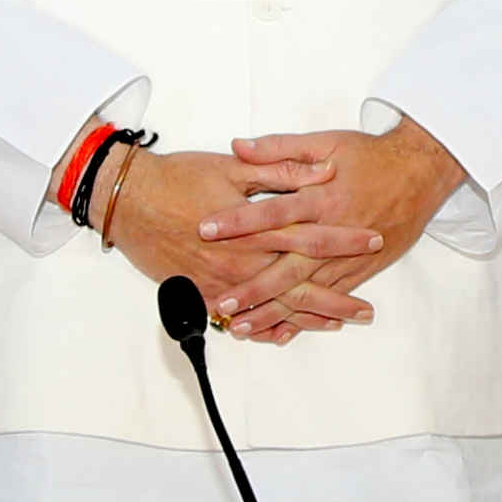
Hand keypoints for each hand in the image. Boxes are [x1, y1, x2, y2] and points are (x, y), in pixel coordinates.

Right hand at [102, 142, 372, 340]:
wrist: (128, 199)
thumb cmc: (177, 177)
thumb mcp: (232, 167)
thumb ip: (280, 170)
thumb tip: (322, 170)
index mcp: (255, 227)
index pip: (311, 236)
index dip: (344, 241)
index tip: (373, 243)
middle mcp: (242, 260)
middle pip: (298, 285)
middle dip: (335, 298)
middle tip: (365, 310)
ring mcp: (222, 282)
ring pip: (272, 307)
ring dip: (305, 318)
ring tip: (335, 323)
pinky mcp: (202, 291)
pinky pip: (238, 318)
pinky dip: (263, 328)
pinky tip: (283, 335)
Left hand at [203, 119, 466, 340]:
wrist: (421, 170)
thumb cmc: (371, 155)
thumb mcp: (325, 142)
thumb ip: (279, 148)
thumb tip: (238, 145)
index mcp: (321, 197)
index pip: (272, 211)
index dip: (239, 221)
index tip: (206, 230)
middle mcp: (333, 230)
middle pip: (288, 264)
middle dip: (254, 286)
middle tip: (222, 301)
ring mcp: (348, 255)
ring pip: (306, 290)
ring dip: (274, 310)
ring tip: (242, 327)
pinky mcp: (362, 269)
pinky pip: (330, 298)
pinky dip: (307, 318)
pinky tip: (282, 332)